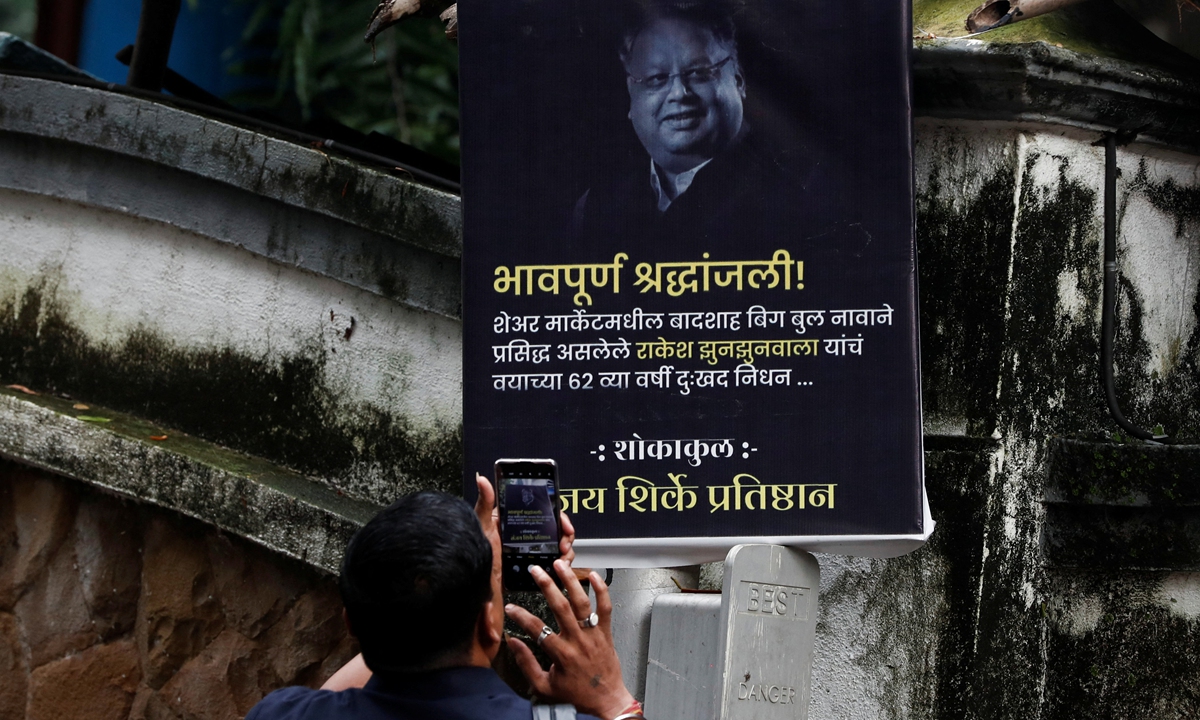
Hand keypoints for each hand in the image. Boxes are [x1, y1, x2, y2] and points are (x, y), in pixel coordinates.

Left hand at [476, 473, 579, 572]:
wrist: (479, 586)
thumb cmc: (478, 554)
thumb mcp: (484, 526)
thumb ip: (485, 503)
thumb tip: (482, 480)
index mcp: (516, 519)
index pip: (544, 510)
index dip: (558, 515)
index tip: (564, 524)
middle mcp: (525, 532)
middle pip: (556, 527)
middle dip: (565, 535)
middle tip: (563, 544)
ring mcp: (530, 548)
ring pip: (558, 544)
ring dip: (566, 550)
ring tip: (561, 558)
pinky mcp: (533, 563)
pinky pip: (552, 561)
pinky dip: (559, 563)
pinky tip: (557, 566)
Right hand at [505, 560, 635, 719]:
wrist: (606, 700)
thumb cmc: (576, 694)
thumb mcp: (544, 686)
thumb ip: (526, 664)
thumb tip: (512, 643)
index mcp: (561, 654)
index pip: (537, 629)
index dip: (521, 616)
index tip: (510, 607)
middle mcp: (578, 640)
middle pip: (561, 607)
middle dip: (546, 585)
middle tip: (535, 571)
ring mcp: (593, 634)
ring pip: (582, 602)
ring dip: (571, 581)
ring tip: (560, 564)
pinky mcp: (606, 632)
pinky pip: (605, 607)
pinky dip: (602, 590)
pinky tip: (594, 575)